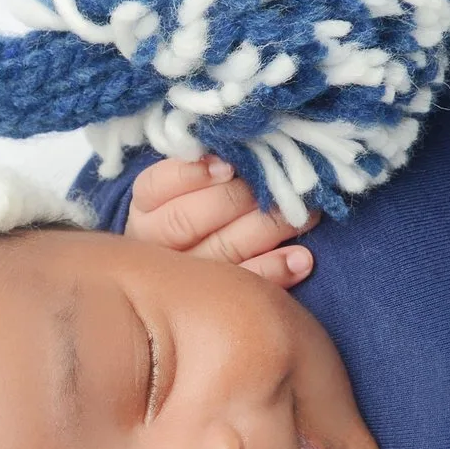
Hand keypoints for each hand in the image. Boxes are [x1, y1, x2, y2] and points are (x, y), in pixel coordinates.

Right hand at [123, 156, 316, 287]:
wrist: (180, 278)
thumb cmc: (195, 211)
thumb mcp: (186, 186)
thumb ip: (204, 164)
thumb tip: (246, 143)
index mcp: (145, 209)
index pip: (156, 187)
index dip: (190, 175)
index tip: (227, 165)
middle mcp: (157, 246)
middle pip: (187, 221)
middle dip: (236, 199)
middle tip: (277, 184)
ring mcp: (185, 281)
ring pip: (221, 253)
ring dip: (267, 230)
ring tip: (304, 213)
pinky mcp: (215, 305)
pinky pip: (244, 288)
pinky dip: (276, 272)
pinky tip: (301, 259)